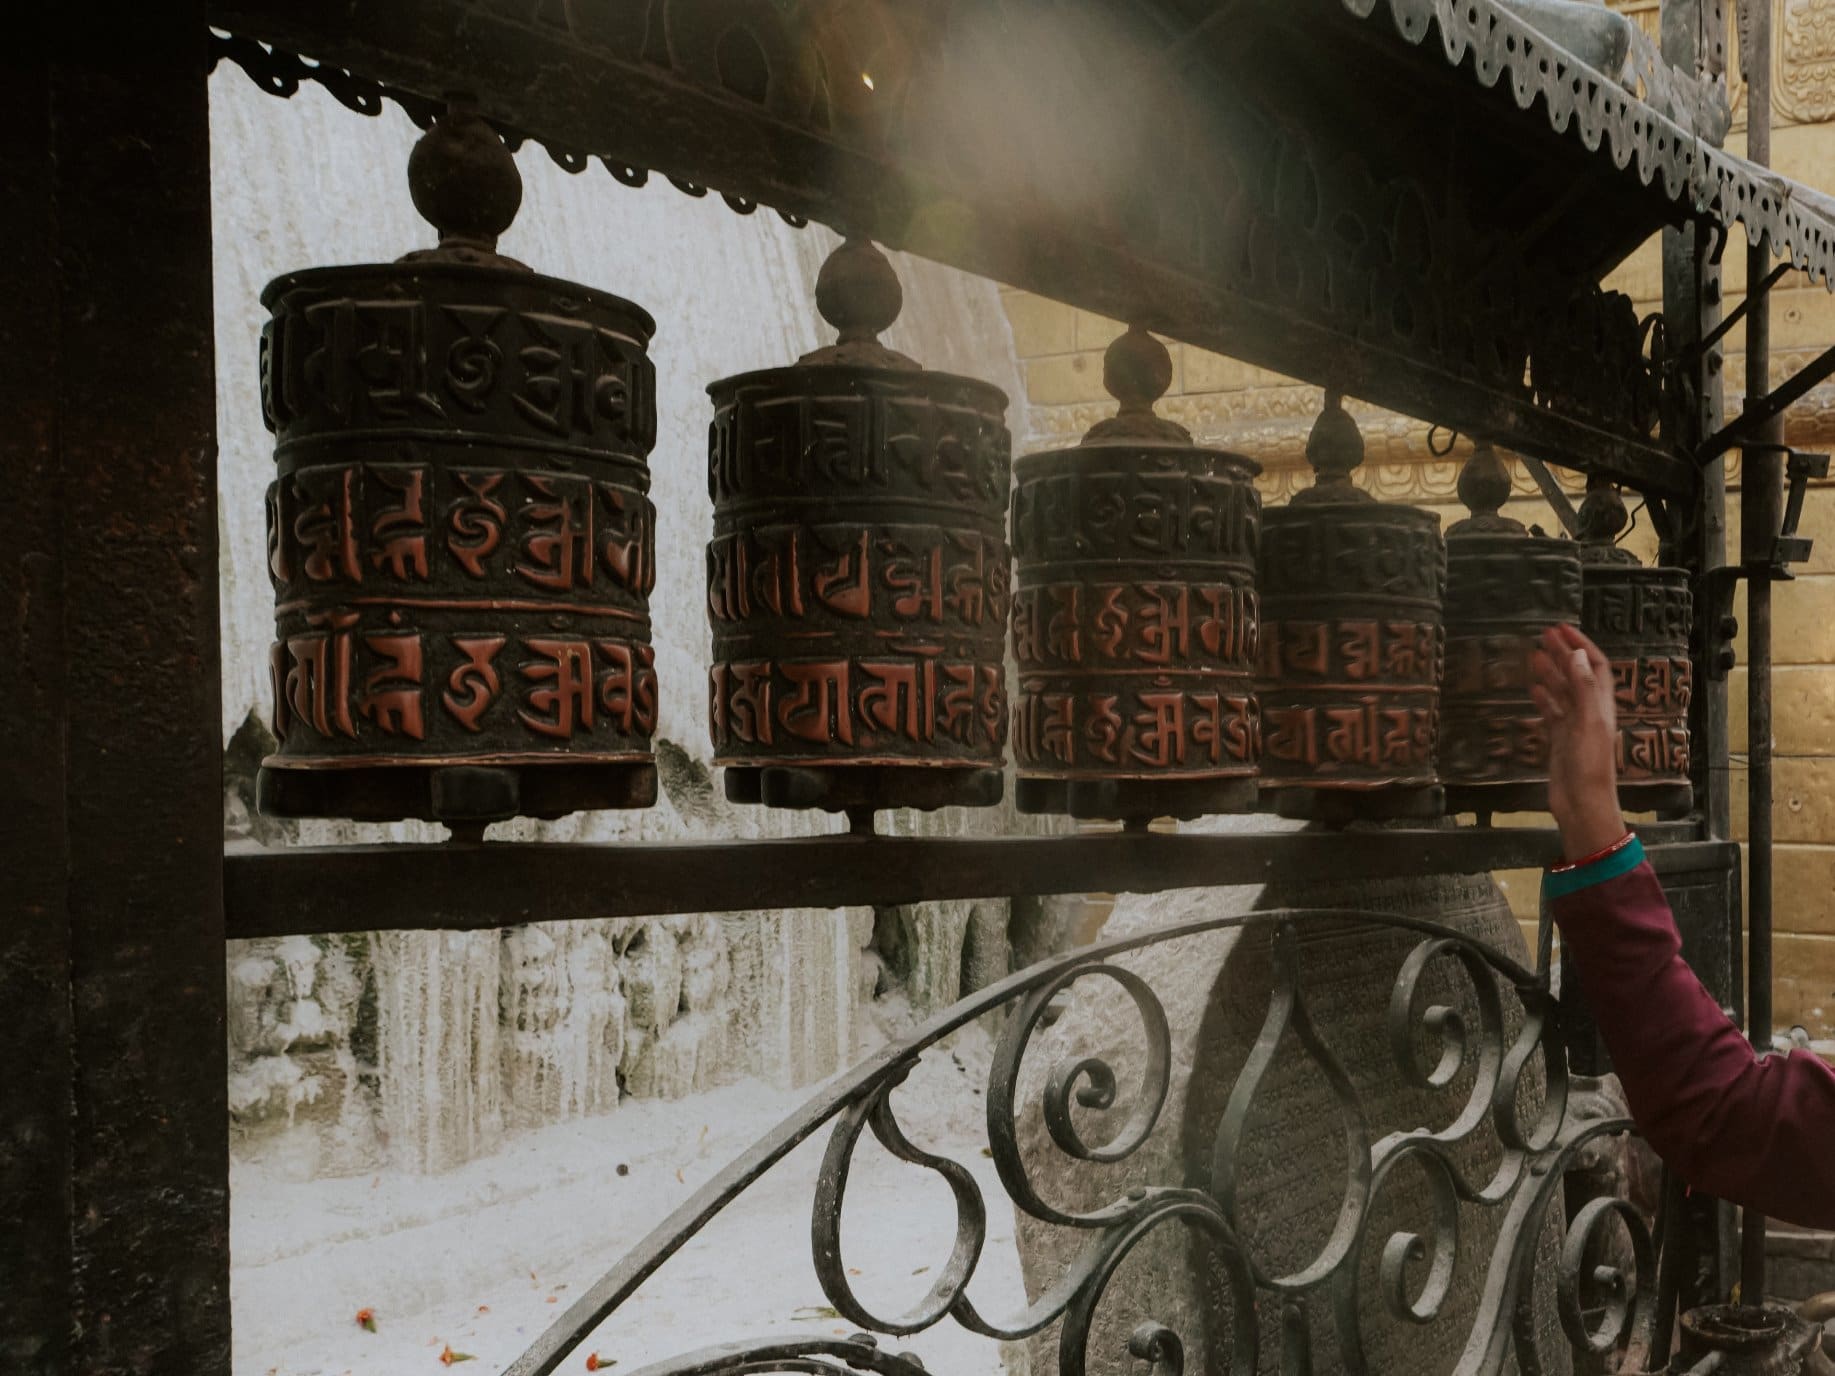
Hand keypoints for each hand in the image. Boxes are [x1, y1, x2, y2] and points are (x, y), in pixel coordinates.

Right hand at [1530, 623, 1627, 862]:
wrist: (1581, 803)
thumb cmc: (1588, 766)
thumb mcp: (1586, 723)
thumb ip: (1581, 689)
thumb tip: (1576, 655)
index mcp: (1600, 705)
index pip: (1594, 666)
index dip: (1581, 646)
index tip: (1562, 629)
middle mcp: (1589, 711)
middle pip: (1577, 674)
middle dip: (1563, 653)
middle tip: (1544, 634)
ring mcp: (1574, 726)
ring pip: (1562, 692)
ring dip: (1551, 672)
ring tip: (1534, 655)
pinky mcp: (1560, 740)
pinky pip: (1552, 712)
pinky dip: (1543, 698)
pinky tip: (1533, 688)